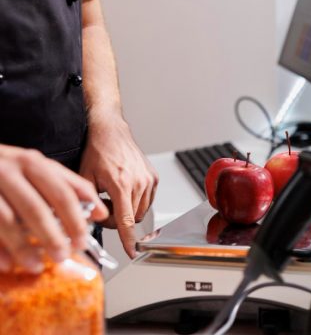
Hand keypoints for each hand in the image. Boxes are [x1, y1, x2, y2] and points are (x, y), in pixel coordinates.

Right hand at [0, 145, 107, 272]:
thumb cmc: (6, 169)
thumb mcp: (36, 168)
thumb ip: (68, 186)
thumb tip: (100, 212)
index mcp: (32, 163)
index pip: (62, 193)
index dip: (76, 220)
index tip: (83, 241)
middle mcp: (9, 171)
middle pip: (36, 209)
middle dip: (52, 237)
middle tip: (63, 256)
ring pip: (8, 220)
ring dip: (23, 247)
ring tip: (36, 265)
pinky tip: (8, 265)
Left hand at [79, 110, 157, 257]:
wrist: (111, 132)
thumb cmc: (97, 151)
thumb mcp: (84, 177)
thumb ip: (86, 201)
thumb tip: (84, 222)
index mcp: (120, 184)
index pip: (126, 220)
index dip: (129, 239)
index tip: (133, 252)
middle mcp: (139, 182)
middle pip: (132, 219)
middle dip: (117, 220)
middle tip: (104, 209)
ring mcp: (149, 180)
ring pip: (141, 211)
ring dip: (127, 212)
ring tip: (114, 198)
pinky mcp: (154, 178)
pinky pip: (147, 201)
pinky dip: (136, 202)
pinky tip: (124, 192)